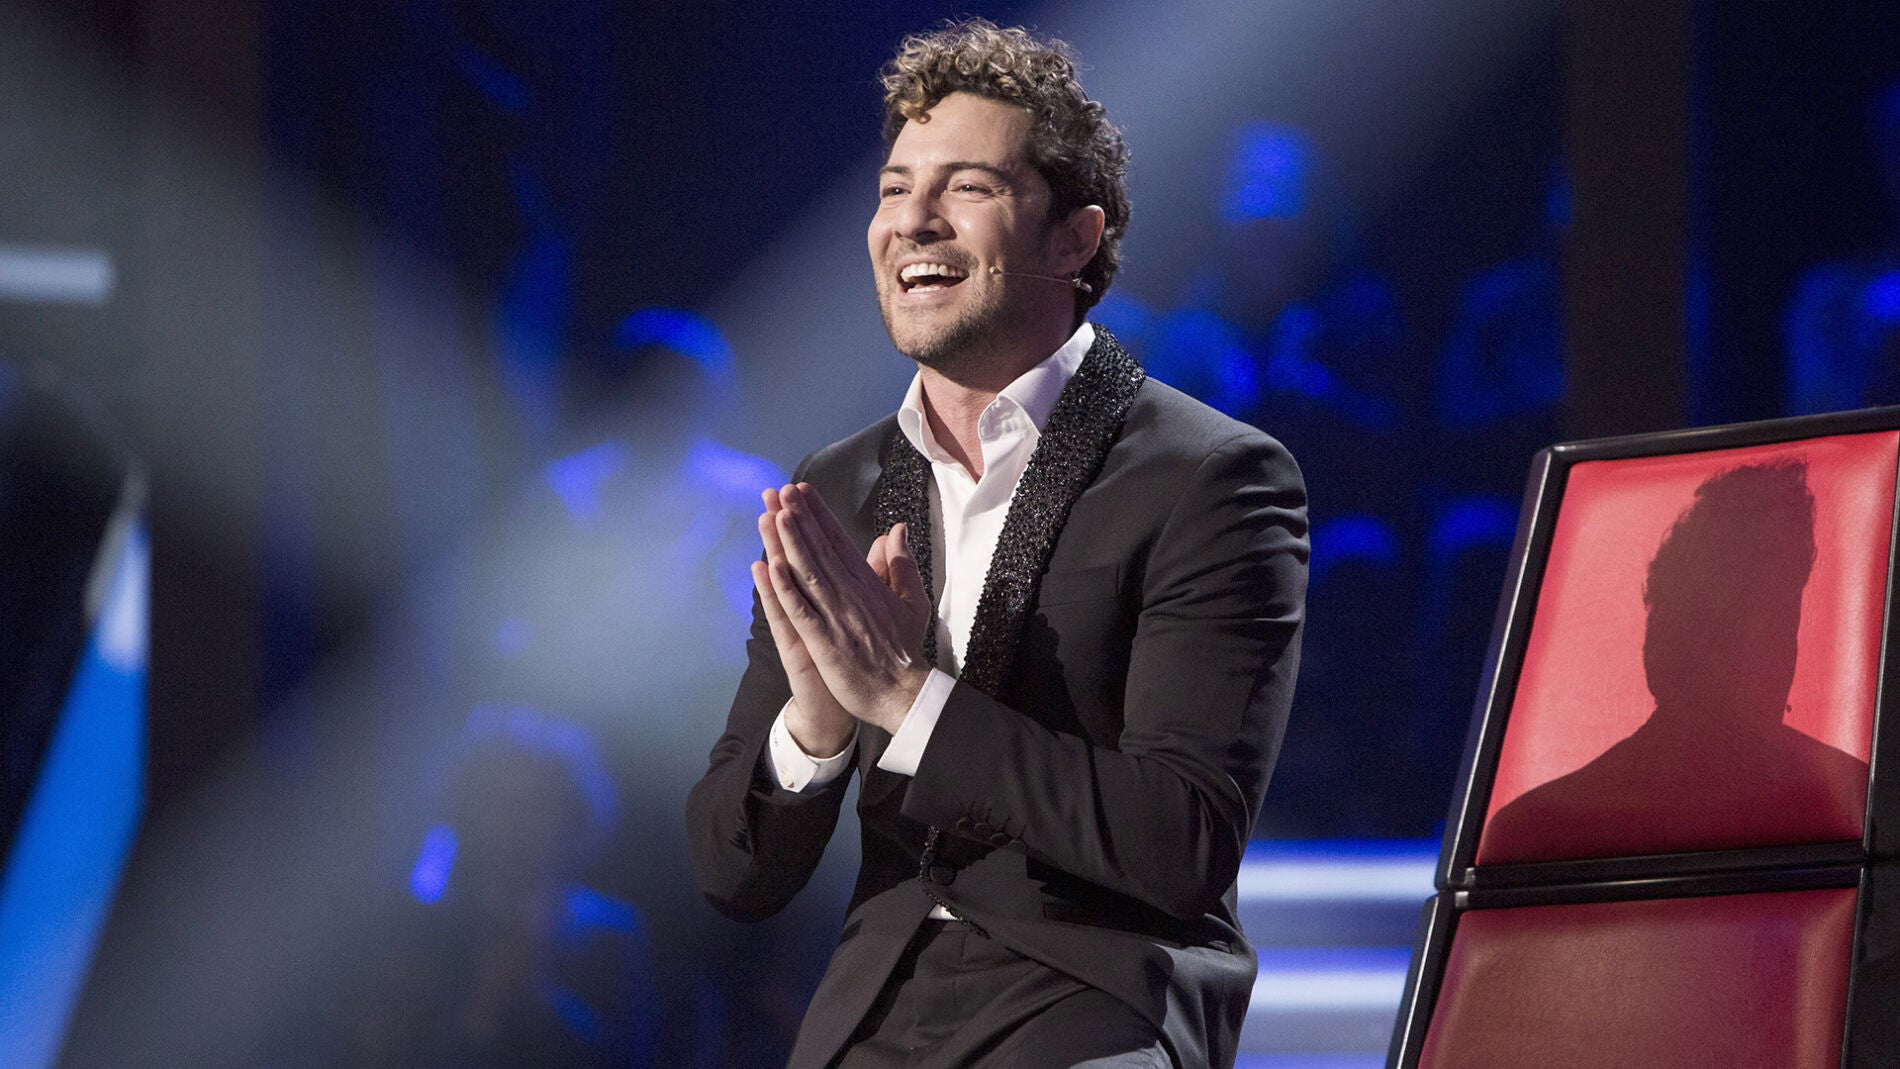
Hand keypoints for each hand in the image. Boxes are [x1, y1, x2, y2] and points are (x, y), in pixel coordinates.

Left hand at [766, 482, 931, 733]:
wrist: (904, 693)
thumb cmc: (905, 649)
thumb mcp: (912, 600)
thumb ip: (900, 564)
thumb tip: (895, 531)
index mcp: (869, 584)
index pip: (839, 541)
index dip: (819, 514)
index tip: (802, 491)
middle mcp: (851, 595)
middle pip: (821, 550)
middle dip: (801, 518)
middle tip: (782, 490)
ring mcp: (837, 617)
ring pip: (809, 573)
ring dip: (791, 543)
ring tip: (775, 514)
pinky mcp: (824, 641)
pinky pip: (801, 610)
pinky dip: (786, 588)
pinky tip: (770, 567)